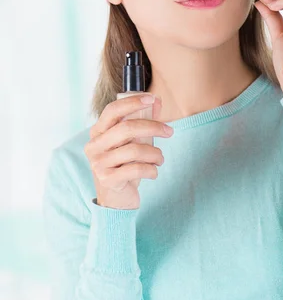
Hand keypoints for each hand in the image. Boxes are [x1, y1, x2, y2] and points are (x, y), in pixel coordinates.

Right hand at [84, 95, 173, 209]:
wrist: (115, 201)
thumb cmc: (124, 166)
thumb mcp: (132, 143)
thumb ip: (142, 122)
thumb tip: (157, 101)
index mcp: (97, 132)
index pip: (112, 110)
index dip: (132, 102)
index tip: (152, 99)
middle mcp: (94, 146)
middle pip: (126, 128)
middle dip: (153, 127)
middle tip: (170, 132)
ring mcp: (99, 163)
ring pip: (135, 150)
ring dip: (155, 154)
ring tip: (160, 159)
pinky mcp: (108, 180)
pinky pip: (137, 169)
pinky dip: (152, 170)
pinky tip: (154, 172)